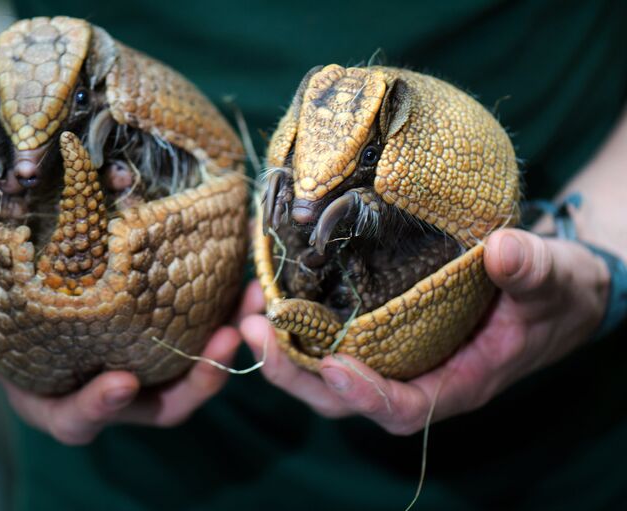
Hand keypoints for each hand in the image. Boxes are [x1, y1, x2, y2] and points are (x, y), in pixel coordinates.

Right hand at [0, 257, 259, 444]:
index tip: (122, 384)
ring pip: (194, 368)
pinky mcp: (169, 328)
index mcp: (55, 393)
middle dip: (195, 382)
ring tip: (251, 303)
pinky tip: (244, 275)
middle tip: (225, 343)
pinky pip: (205, 329)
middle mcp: (107, 384)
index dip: (99, 409)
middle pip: (159, 405)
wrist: (24, 263)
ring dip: (228, 344)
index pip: (78, 418)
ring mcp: (144, 358)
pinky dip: (228, 309)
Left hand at [240, 228, 609, 434]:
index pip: (403, 409)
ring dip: (282, 344)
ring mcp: (390, 353)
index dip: (366, 396)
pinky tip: (267, 283)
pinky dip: (295, 316)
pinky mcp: (377, 326)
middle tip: (256, 330)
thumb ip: (534, 272)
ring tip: (246, 306)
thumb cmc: (555, 294)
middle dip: (295, 372)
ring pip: (323, 367)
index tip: (333, 368)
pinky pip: (328, 333)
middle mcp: (413, 375)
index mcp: (455, 382)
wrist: (547, 286)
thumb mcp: (555, 281)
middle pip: (342, 395)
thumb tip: (505, 251)